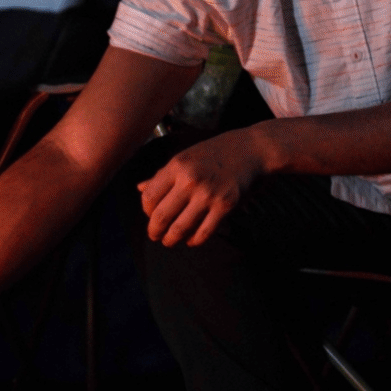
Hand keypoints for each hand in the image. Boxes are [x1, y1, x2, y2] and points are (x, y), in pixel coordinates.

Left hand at [137, 126, 268, 246]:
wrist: (251, 149)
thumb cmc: (214, 153)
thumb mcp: (185, 157)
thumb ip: (162, 175)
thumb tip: (139, 189)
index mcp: (176, 166)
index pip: (149, 197)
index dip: (145, 211)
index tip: (149, 215)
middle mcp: (190, 180)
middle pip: (161, 216)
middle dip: (154, 231)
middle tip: (155, 236)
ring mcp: (208, 194)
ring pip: (180, 228)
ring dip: (171, 239)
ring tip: (170, 241)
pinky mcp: (226, 205)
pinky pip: (204, 232)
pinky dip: (194, 240)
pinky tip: (190, 240)